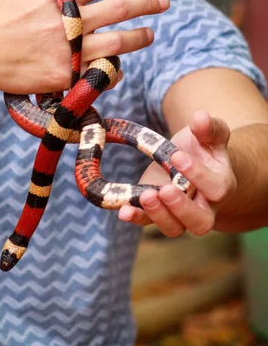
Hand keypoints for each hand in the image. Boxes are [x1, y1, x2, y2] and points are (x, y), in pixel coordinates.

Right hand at [0, 0, 169, 93]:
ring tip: (150, 34)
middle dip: (145, 3)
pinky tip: (120, 67)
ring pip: (116, 42)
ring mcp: (67, 49)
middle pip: (118, 9)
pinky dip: (113, 70)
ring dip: (139, 36)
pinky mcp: (63, 75)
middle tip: (163, 1)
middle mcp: (68, 19)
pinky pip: (98, 73)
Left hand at [118, 111, 236, 236]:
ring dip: (158, 215)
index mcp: (221, 186)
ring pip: (174, 228)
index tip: (177, 156)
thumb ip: (209, 127)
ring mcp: (180, 214)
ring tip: (143, 196)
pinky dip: (136, 218)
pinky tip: (123, 210)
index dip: (198, 175)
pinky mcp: (158, 213)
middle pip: (200, 222)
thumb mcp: (209, 135)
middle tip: (164, 190)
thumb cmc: (203, 148)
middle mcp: (204, 207)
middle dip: (181, 208)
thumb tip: (200, 118)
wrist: (192, 162)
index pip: (215, 189)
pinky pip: (148, 222)